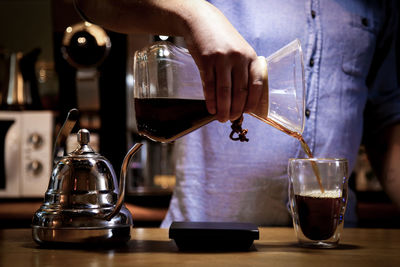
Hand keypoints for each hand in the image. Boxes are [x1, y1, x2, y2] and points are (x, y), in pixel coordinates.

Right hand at [182, 1, 265, 121]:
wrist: (201, 22)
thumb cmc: (223, 40)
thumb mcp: (240, 51)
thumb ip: (243, 71)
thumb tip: (243, 99)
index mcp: (251, 57)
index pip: (257, 84)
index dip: (253, 102)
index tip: (247, 112)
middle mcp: (239, 58)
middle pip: (240, 91)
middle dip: (236, 109)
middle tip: (231, 119)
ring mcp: (222, 59)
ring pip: (224, 91)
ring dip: (223, 109)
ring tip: (221, 118)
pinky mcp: (206, 60)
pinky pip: (209, 86)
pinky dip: (210, 100)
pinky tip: (211, 108)